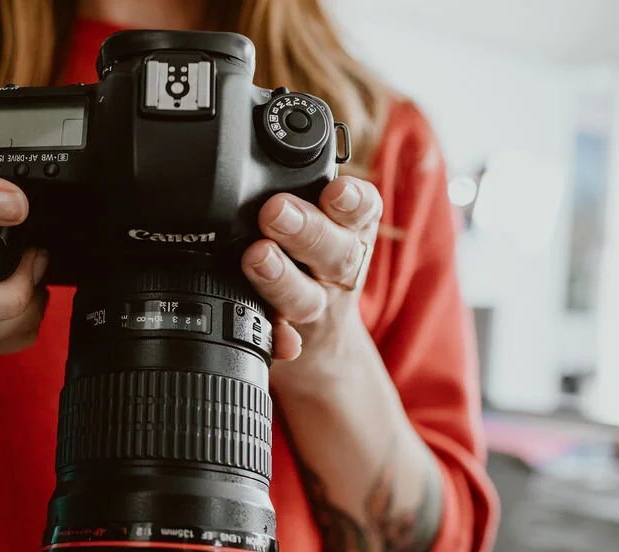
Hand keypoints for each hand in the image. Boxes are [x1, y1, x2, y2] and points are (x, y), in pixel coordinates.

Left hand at [240, 176, 382, 369]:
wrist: (323, 341)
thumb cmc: (312, 260)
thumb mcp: (320, 217)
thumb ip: (298, 187)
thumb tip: (277, 141)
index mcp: (351, 229)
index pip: (362, 209)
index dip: (352, 200)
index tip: (335, 190)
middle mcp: (340, 268)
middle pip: (335, 251)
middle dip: (307, 230)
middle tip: (275, 211)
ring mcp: (317, 306)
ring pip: (307, 296)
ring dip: (282, 278)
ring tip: (257, 257)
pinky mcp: (294, 338)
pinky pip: (286, 342)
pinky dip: (280, 340)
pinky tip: (276, 338)